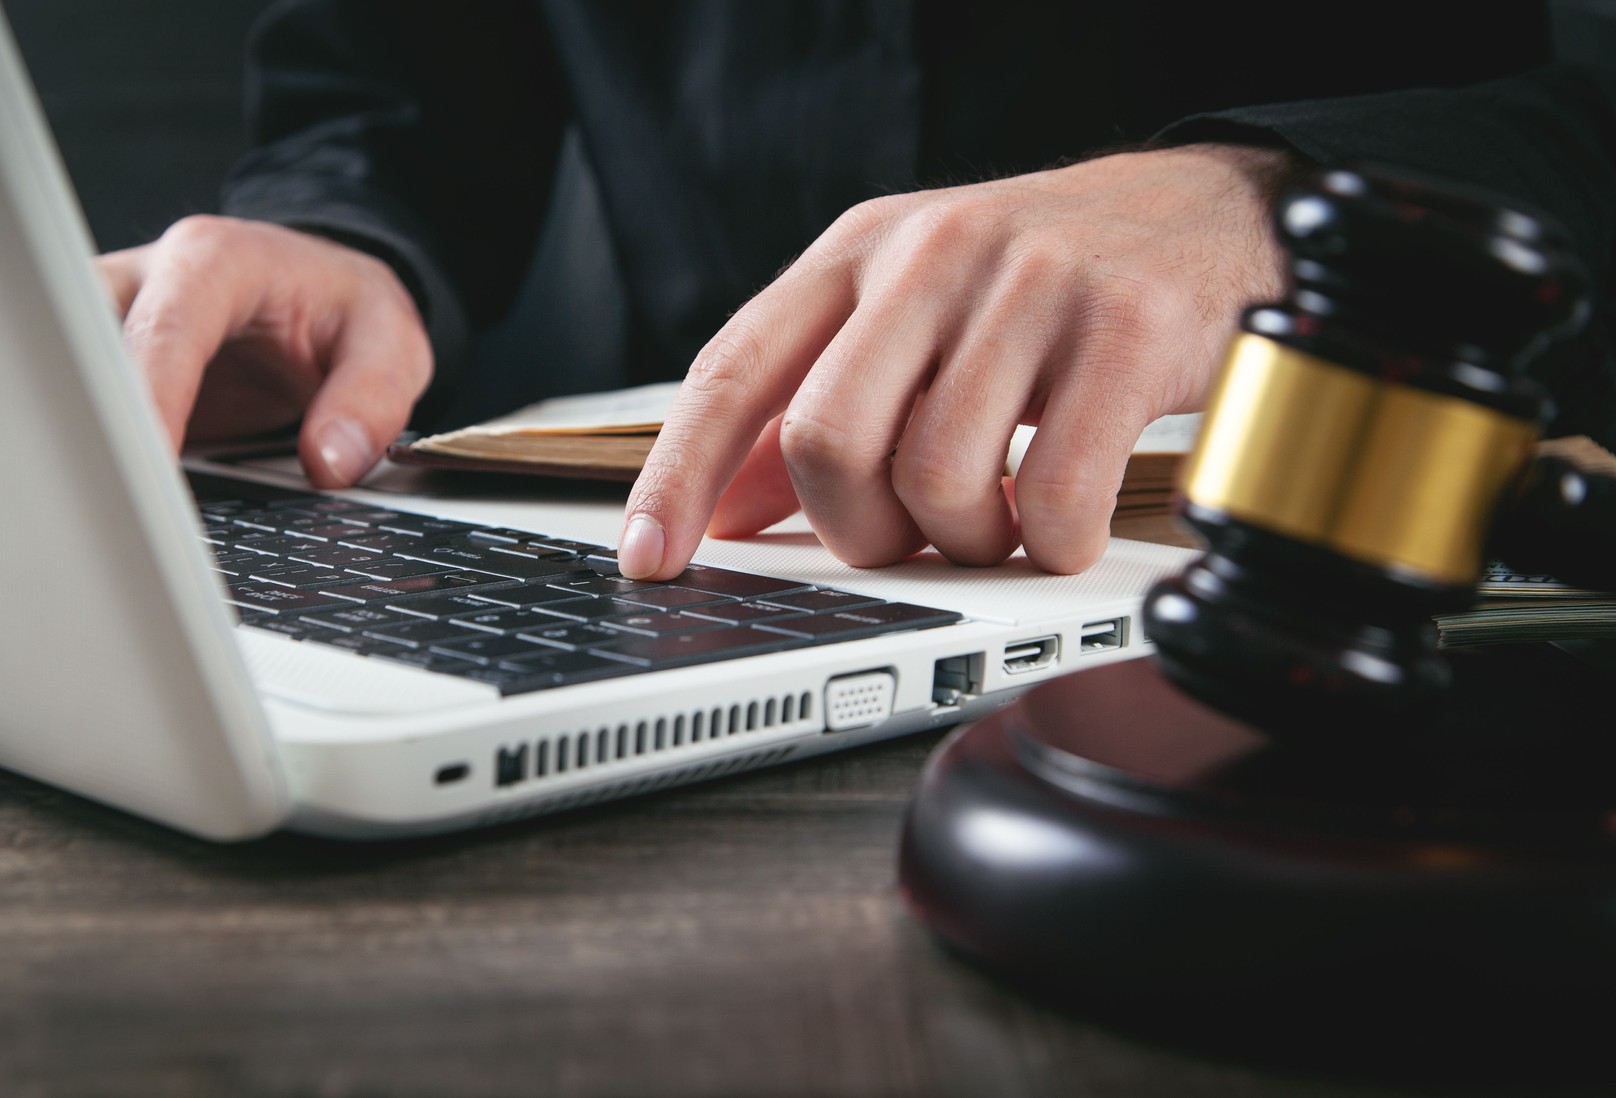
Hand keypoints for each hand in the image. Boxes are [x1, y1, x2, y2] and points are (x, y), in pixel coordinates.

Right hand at [98, 215, 432, 486]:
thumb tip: (328, 461)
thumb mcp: (390, 340)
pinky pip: (76, 402)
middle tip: (114, 500)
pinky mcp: (106, 362)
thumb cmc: (344, 306)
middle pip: (86, 345)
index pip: (164, 331)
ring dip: (77, 435)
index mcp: (214, 263)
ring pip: (61, 368)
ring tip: (102, 507)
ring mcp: (116, 320)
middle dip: (92, 420)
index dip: (150, 400)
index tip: (151, 466)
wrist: (320, 288)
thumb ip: (371, 397)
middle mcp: (149, 282)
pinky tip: (104, 498)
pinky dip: (86, 447)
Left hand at [617, 144, 1291, 577]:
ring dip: (965, 542)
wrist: (1206, 217)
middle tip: (910, 535)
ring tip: (1000, 515)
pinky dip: (1049, 546)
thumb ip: (815, 404)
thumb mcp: (912, 321)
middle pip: (827, 442)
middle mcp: (932, 255)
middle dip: (860, 530)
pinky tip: (1062, 520)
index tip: (652, 558)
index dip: (680, 474)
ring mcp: (1030, 286)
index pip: (736, 369)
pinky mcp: (1124, 332)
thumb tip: (719, 511)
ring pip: (936, 481)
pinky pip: (1049, 498)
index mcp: (860, 251)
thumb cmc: (1042, 285)